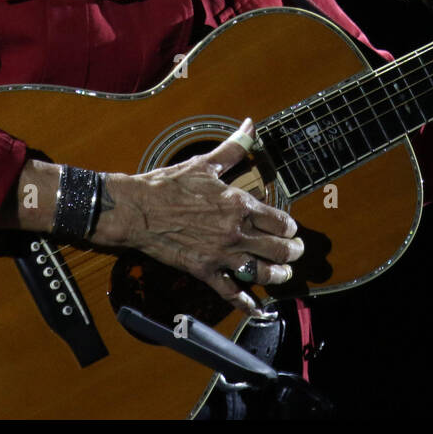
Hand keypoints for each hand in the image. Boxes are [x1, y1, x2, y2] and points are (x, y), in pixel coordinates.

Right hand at [89, 118, 302, 315]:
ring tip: (283, 274)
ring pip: (261, 272)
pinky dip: (246, 303)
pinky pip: (230, 292)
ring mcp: (221, 254)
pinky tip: (256, 308)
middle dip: (292, 252)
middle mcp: (236, 232)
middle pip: (278, 249)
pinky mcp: (204, 271)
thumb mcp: (205, 163)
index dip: (290, 227)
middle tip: (296, 253)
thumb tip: (250, 125)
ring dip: (277, 275)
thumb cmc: (169, 184)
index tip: (291, 229)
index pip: (280, 221)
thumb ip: (234, 148)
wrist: (136, 210)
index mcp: (239, 205)